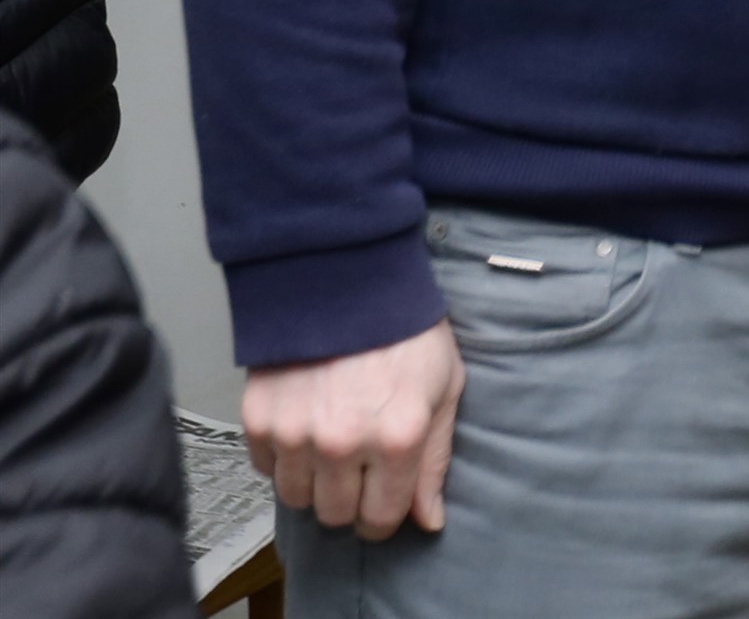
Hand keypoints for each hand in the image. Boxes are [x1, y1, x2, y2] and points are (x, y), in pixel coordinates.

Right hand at [244, 320, 465, 540]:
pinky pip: (266, 467)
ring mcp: (297, 432)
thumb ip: (435, 460)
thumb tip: (428, 521)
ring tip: (328, 438)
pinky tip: (303, 421)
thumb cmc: (405, 328)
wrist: (350, 273)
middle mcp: (343, 444)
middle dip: (348, 496)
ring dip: (312, 478)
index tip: (380, 495)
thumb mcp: (443, 387)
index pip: (380, 520)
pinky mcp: (259, 416)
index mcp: (397, 438)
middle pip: (334, 515)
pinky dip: (282, 454)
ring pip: (297, 497)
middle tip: (355, 460)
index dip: (382, 513)